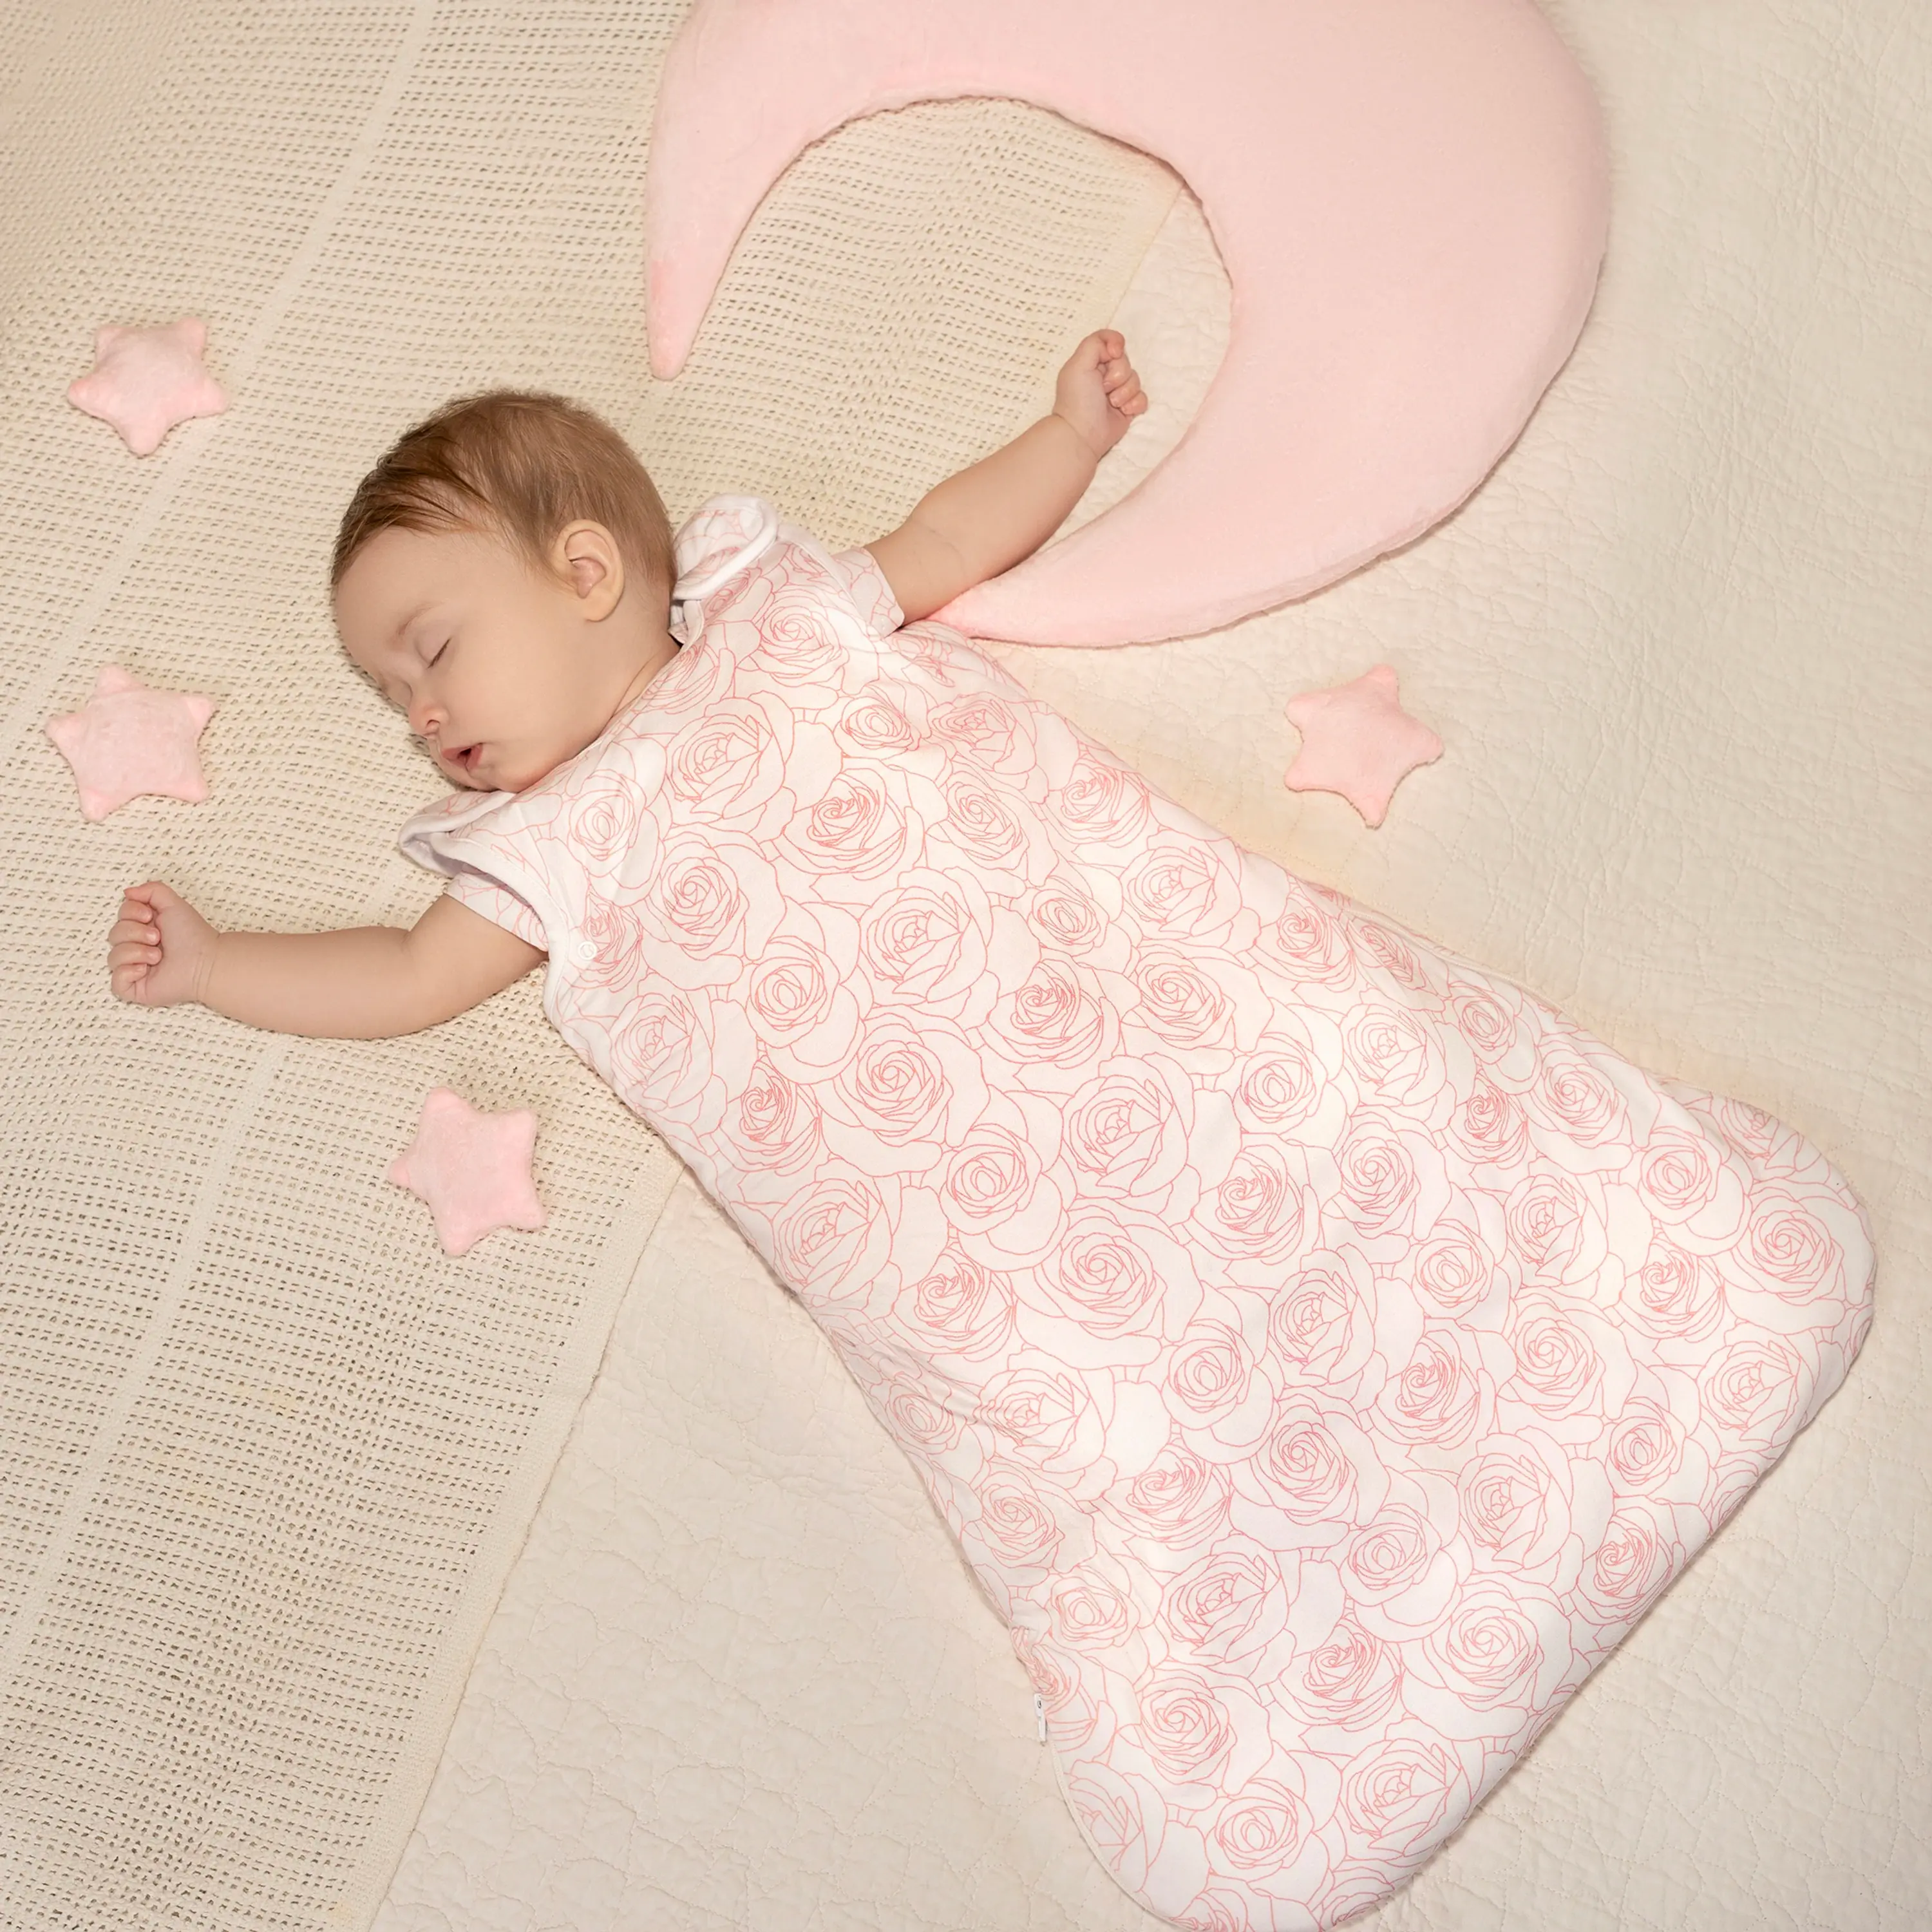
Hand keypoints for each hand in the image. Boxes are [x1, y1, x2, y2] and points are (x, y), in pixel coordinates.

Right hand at [109, 879, 218, 1008]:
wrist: (205, 962)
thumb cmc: (193, 935)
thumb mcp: (172, 903)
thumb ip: (151, 890)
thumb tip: (127, 893)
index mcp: (143, 928)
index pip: (120, 916)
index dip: (130, 913)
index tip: (151, 917)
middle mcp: (137, 947)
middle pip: (113, 934)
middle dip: (135, 933)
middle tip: (158, 938)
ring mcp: (135, 969)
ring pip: (112, 957)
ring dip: (136, 952)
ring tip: (158, 956)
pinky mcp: (136, 988)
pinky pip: (115, 982)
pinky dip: (128, 972)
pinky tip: (145, 970)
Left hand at [1052, 328, 1147, 458]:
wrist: (1082, 435)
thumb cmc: (1077, 399)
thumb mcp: (1078, 364)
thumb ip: (1095, 343)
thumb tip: (1116, 347)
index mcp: (1092, 361)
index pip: (1111, 341)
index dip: (1116, 345)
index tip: (1113, 354)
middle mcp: (1104, 374)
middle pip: (1126, 360)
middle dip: (1119, 374)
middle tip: (1104, 389)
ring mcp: (1117, 391)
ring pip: (1136, 379)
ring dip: (1125, 392)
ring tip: (1111, 403)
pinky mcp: (1128, 407)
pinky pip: (1142, 397)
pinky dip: (1135, 404)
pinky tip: (1123, 411)